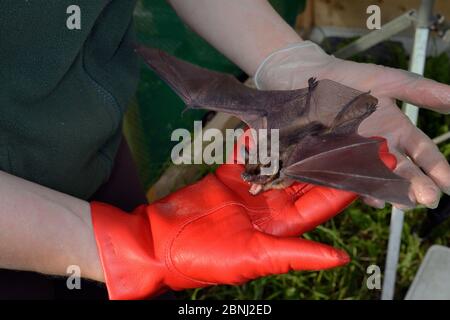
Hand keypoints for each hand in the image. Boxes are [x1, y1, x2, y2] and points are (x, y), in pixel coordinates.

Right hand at [90, 140, 394, 299]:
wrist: (160, 242)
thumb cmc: (206, 257)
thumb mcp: (255, 258)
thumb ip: (297, 254)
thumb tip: (342, 259)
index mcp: (282, 227)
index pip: (323, 201)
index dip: (349, 182)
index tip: (376, 161)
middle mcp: (271, 206)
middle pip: (308, 176)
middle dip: (331, 156)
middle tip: (354, 132)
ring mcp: (250, 188)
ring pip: (282, 161)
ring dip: (299, 143)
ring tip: (320, 119)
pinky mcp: (228, 175)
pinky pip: (249, 153)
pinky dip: (259, 139)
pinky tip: (273, 122)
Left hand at [255, 41, 449, 208]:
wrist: (309, 79)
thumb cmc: (348, 78)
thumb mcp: (388, 81)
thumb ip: (421, 91)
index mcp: (397, 130)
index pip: (423, 154)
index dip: (438, 168)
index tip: (449, 183)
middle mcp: (380, 148)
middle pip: (404, 172)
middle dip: (419, 186)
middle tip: (428, 199)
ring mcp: (356, 158)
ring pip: (380, 180)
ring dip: (394, 193)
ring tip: (404, 203)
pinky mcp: (333, 163)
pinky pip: (350, 181)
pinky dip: (362, 191)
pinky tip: (372, 197)